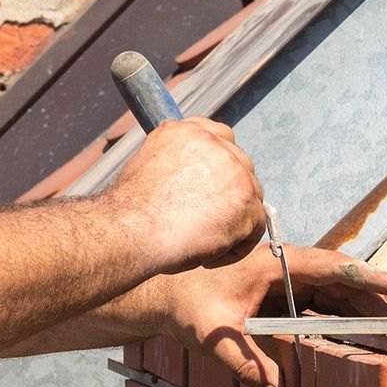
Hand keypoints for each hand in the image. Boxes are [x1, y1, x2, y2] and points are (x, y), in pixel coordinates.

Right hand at [104, 117, 266, 276]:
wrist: (129, 232)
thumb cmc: (132, 214)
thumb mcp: (150, 167)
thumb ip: (180, 163)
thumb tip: (197, 179)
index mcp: (188, 131)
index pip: (221, 137)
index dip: (219, 166)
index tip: (212, 188)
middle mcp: (213, 143)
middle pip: (241, 167)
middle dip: (229, 196)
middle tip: (204, 222)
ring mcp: (233, 168)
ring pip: (251, 197)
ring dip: (232, 222)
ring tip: (201, 242)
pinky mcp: (246, 198)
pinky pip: (256, 226)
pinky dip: (235, 247)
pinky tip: (208, 255)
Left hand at [138, 245, 386, 386]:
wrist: (163, 293)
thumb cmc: (187, 306)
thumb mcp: (216, 338)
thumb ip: (249, 366)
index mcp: (275, 265)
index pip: (331, 267)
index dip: (366, 276)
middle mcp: (284, 266)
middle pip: (339, 278)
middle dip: (373, 294)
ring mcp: (284, 278)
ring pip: (332, 288)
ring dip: (360, 303)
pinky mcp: (279, 291)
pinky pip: (318, 299)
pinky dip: (341, 311)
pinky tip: (358, 328)